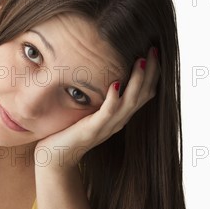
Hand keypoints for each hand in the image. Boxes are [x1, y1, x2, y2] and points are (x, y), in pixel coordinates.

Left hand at [35, 47, 159, 168]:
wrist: (55, 158)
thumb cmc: (69, 132)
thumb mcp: (89, 111)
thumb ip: (99, 97)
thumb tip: (104, 72)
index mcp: (119, 116)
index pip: (144, 94)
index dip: (152, 74)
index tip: (154, 52)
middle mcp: (117, 121)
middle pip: (142, 96)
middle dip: (150, 72)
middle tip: (154, 50)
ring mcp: (106, 127)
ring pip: (129, 103)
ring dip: (137, 81)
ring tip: (141, 61)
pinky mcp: (91, 131)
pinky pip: (107, 114)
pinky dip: (113, 99)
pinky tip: (115, 84)